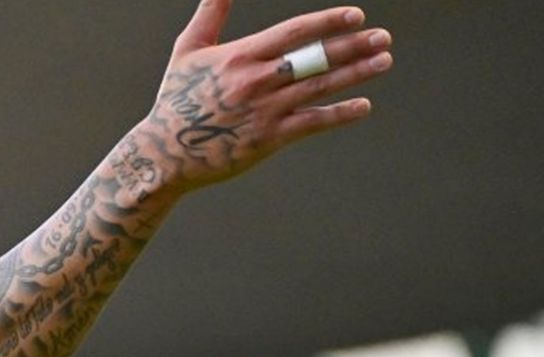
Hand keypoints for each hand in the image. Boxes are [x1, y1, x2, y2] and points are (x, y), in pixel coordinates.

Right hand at [143, 0, 392, 192]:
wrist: (162, 153)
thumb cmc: (174, 99)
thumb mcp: (188, 50)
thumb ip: (210, 13)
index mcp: (239, 56)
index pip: (294, 32)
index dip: (328, 22)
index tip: (355, 16)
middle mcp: (256, 81)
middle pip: (314, 58)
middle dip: (353, 46)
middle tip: (383, 38)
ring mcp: (264, 111)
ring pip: (320, 88)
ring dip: (356, 73)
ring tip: (383, 60)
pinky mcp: (267, 139)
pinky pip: (312, 123)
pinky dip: (340, 114)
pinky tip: (363, 105)